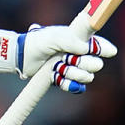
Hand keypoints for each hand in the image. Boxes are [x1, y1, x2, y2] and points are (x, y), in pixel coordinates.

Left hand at [0, 25, 115, 91]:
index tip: (102, 51)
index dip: (103, 49)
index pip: (100, 45)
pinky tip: (58, 77)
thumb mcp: (53, 37)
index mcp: (79, 40)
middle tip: (68, 59)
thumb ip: (70, 40)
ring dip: (72, 73)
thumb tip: (87, 49)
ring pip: (87, 77)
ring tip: (58, 67)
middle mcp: (79, 54)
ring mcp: (73, 68)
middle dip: (83, 63)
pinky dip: (68, 84)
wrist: (21, 57)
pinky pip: (76, 87)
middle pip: (96, 64)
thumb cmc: (37, 42)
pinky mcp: (65, 80)